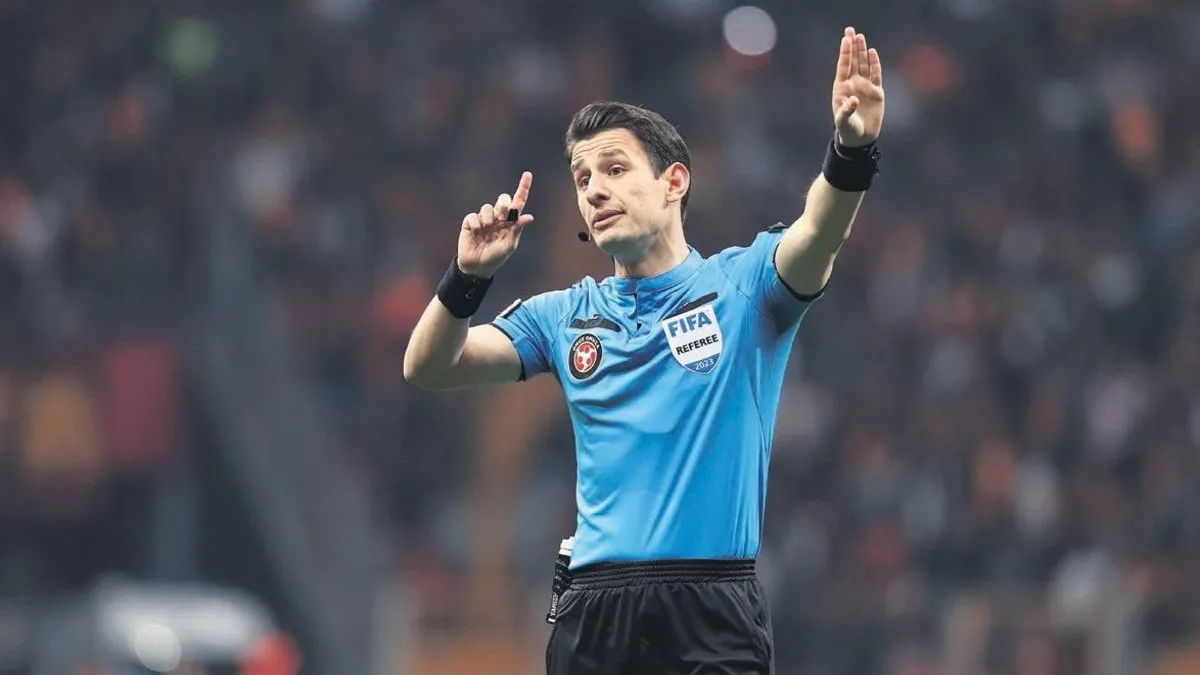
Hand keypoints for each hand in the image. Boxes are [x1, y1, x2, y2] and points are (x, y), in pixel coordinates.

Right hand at [457, 171, 534, 277]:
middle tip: (503, 215)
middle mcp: (498, 218)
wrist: (477, 266)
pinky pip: (474, 216)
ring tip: (487, 229)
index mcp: (510, 222)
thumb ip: (517, 230)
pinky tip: (477, 232)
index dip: (523, 188)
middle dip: (503, 204)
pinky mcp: (470, 223)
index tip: (527, 174)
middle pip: (503, 200)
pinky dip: (476, 223)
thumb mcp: (509, 245)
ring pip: (487, 207)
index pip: (518, 203)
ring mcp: (484, 219)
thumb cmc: (496, 257)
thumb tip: (529, 217)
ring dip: (489, 218)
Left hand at [831, 26, 884, 147]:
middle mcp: (852, 84)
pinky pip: (876, 74)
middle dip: (852, 46)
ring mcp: (864, 86)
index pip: (843, 67)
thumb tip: (853, 100)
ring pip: (863, 65)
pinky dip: (874, 63)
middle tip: (851, 30)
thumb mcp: (844, 121)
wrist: (860, 138)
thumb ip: (846, 111)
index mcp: (841, 89)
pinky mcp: (876, 91)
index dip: (844, 53)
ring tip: (860, 36)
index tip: (845, 39)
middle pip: (852, 61)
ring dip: (862, 51)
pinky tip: (872, 52)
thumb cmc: (848, 130)